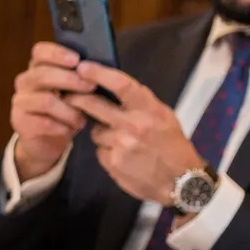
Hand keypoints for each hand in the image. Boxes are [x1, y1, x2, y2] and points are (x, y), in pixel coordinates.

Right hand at [9, 42, 97, 179]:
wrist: (46, 142)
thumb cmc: (65, 111)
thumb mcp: (73, 93)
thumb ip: (80, 79)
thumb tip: (97, 70)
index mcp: (38, 68)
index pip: (40, 51)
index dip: (57, 53)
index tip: (77, 60)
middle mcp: (25, 82)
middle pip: (42, 74)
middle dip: (70, 80)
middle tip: (91, 87)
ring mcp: (20, 102)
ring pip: (45, 100)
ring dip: (68, 110)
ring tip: (82, 119)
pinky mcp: (20, 121)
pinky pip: (43, 122)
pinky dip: (60, 126)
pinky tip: (69, 129)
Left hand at [68, 63, 203, 204]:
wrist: (181, 182)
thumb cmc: (173, 146)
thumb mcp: (165, 117)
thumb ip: (140, 103)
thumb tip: (113, 86)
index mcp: (149, 109)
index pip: (121, 84)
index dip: (99, 73)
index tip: (82, 66)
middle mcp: (134, 124)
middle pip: (93, 104)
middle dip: (76, 98)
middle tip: (68, 95)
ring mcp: (121, 144)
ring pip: (95, 130)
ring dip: (101, 132)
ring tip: (121, 140)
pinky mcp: (112, 161)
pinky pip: (99, 149)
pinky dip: (106, 150)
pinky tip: (122, 156)